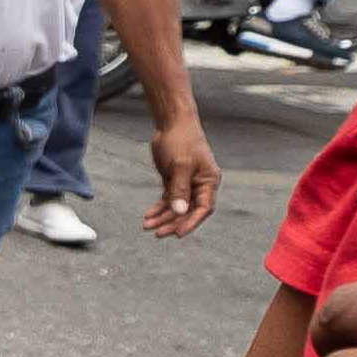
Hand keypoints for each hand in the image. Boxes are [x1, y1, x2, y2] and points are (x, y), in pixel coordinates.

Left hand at [142, 111, 219, 239]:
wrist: (172, 123)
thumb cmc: (181, 140)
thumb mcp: (180, 165)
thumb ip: (179, 189)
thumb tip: (179, 211)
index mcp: (209, 181)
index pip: (204, 208)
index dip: (192, 222)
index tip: (178, 233)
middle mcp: (200, 185)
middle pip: (188, 211)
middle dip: (173, 222)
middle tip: (157, 233)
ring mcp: (187, 183)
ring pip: (176, 207)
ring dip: (162, 217)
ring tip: (147, 226)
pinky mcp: (175, 181)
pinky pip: (168, 200)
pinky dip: (159, 208)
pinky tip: (148, 215)